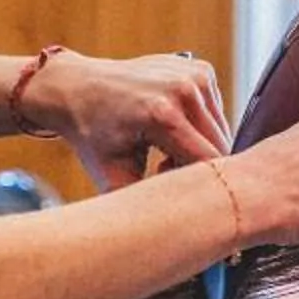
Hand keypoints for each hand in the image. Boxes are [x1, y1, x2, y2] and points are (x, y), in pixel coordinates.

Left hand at [27, 50, 228, 187]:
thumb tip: (179, 228)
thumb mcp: (112, 178)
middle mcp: (184, 89)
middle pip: (220, 148)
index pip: (208, 165)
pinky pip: (216, 112)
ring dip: (201, 146)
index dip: (194, 184)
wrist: (77, 88)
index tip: (165, 180)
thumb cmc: (92, 133)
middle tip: (161, 165)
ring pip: (221, 132)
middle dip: (198, 166)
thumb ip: (148, 205)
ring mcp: (194, 75)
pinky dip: (199, 125)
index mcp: (163, 115)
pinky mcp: (200, 69)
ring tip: (164, 146)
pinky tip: (171, 125)